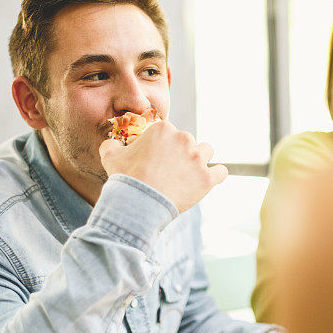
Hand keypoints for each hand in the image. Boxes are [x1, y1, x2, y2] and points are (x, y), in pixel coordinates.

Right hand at [99, 120, 227, 212]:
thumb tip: (113, 142)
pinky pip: (222, 171)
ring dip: (200, 159)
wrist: (138, 203)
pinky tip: (211, 178)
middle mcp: (184, 139)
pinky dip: (217, 175)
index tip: (158, 158)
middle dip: (180, 152)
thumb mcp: (110, 156)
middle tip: (169, 169)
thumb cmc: (125, 179)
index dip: (163, 145)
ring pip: (207, 151)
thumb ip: (112, 144)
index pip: (169, 132)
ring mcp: (197, 159)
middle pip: (188, 141)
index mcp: (164, 129)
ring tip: (190, 172)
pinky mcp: (207, 178)